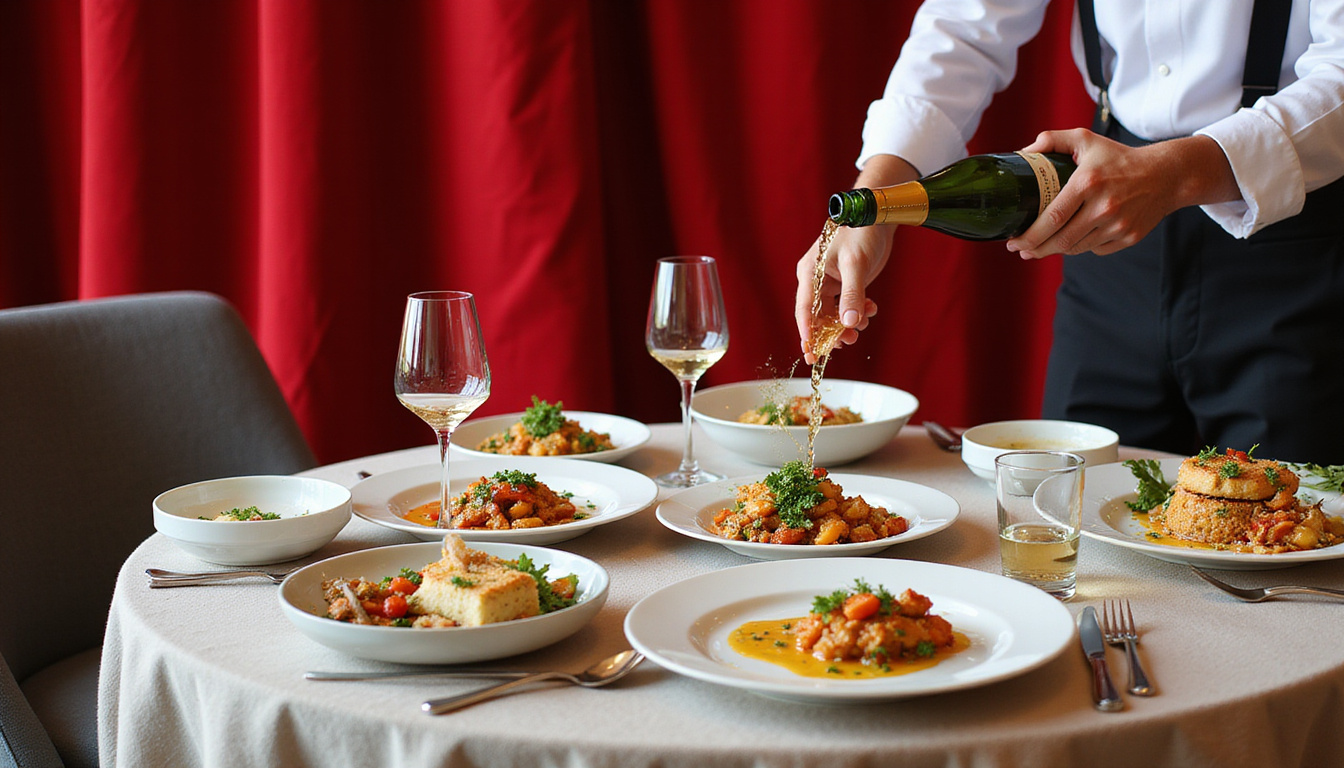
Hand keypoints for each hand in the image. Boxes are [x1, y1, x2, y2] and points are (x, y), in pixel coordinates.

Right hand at [794, 154, 917, 362]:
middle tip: (847, 342)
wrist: (876, 214)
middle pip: (817, 316)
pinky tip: (870, 309)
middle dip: (832, 332)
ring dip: (847, 324)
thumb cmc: (860, 231)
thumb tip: (849, 324)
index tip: (811, 352)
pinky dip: (858, 312)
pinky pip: (846, 306)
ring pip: (833, 314)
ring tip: (863, 326)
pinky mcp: (844, 283)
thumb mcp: (856, 264)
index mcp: (810, 273)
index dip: (807, 332)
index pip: (804, 309)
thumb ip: (852, 295)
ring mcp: (830, 283)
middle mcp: (816, 280)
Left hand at [1006, 129, 1237, 258]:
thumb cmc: (1120, 158)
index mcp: (1088, 183)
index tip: (1013, 240)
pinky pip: (1095, 250)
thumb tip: (1025, 152)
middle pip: (1060, 241)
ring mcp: (1118, 225)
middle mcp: (1104, 207)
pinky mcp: (1128, 237)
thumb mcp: (1087, 140)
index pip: (1051, 219)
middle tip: (1021, 249)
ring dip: (1054, 250)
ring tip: (1041, 246)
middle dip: (1034, 249)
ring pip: (1075, 249)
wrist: (1166, 174)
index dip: (1028, 236)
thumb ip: (1054, 140)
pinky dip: (1081, 247)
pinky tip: (1074, 238)